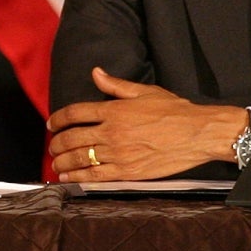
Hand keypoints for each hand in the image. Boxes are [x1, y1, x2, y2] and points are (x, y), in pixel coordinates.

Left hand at [47, 67, 250, 181]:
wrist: (198, 134)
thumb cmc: (175, 111)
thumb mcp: (145, 91)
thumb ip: (116, 85)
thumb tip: (96, 73)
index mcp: (114, 109)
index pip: (75, 113)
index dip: (58, 118)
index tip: (52, 123)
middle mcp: (112, 131)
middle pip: (72, 137)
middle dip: (56, 143)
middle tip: (52, 146)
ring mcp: (118, 153)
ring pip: (80, 158)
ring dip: (62, 162)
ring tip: (56, 163)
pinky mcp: (127, 171)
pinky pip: (95, 176)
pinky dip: (77, 177)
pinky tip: (68, 178)